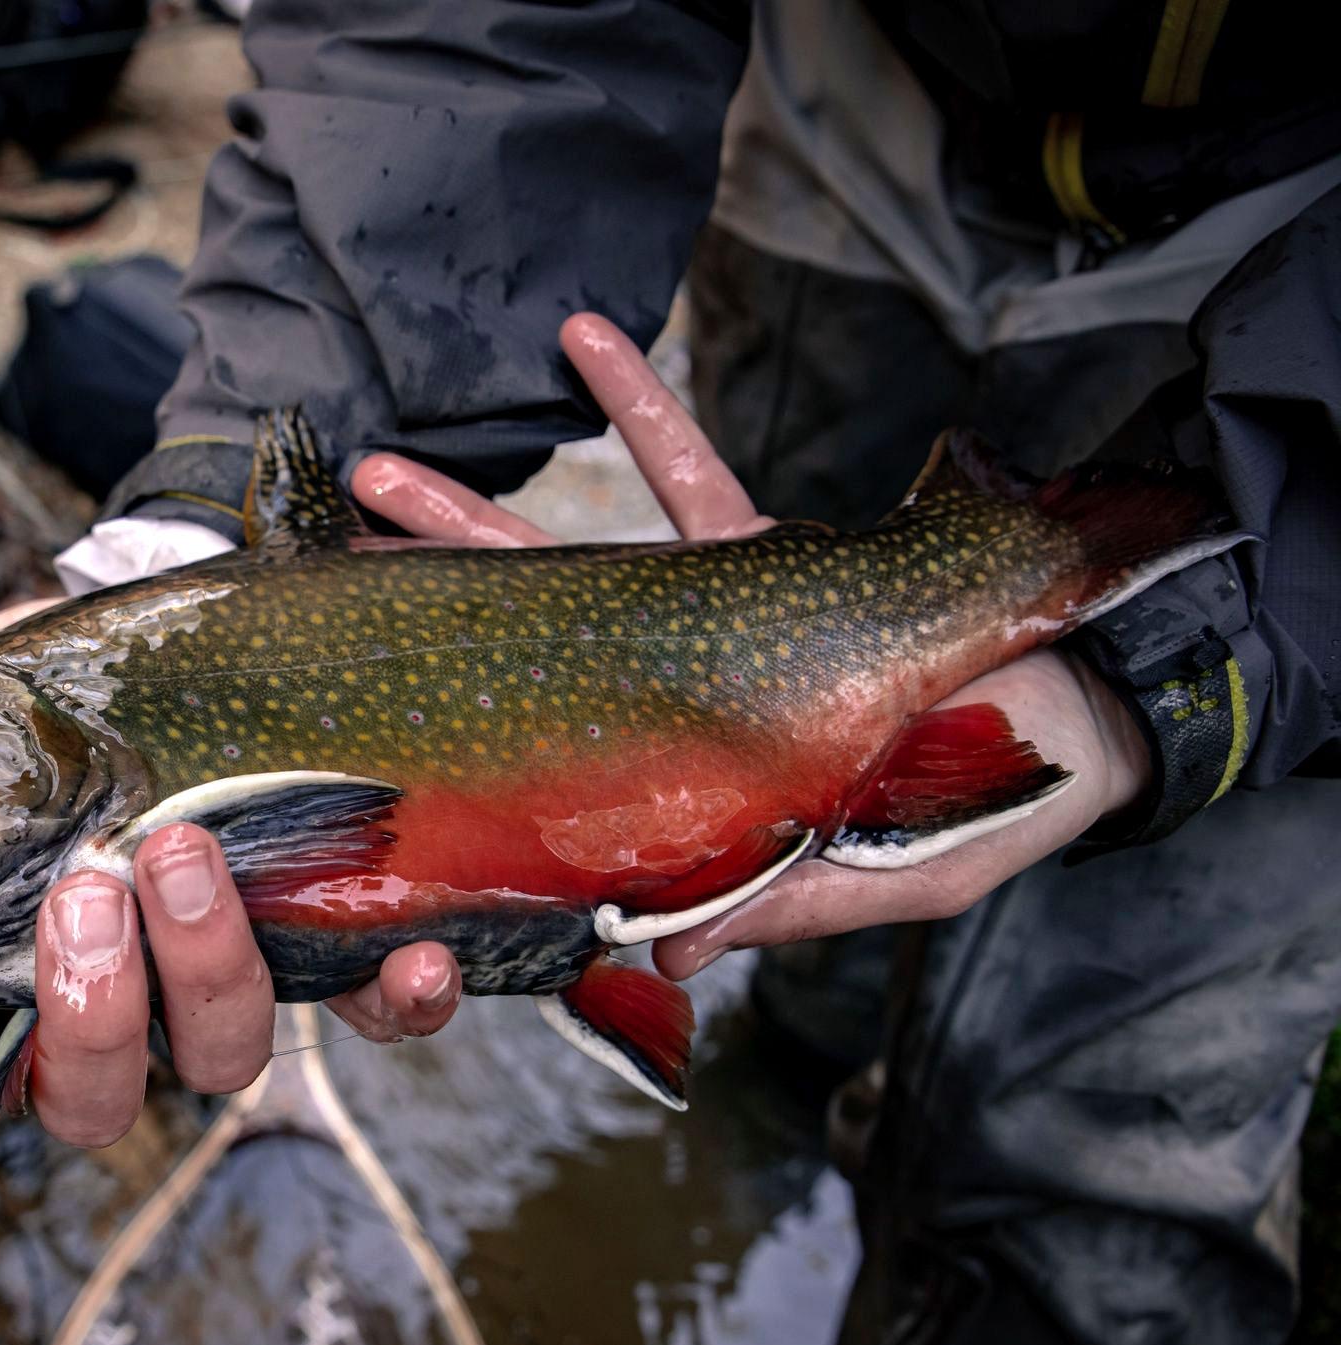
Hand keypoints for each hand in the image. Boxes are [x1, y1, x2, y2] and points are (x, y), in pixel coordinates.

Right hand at [0, 603, 465, 1153]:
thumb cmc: (110, 668)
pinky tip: (409, 952)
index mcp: (13, 940)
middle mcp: (125, 990)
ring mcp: (235, 983)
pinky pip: (377, 1022)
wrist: (256, 621)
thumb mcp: (7, 679)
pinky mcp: (350, 951)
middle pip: (83, 1092)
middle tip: (81, 892)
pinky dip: (396, 1001)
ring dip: (202, 975)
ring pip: (218, 1061)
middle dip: (81, 1011)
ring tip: (187, 855)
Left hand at [351, 312, 1150, 986]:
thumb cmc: (983, 814)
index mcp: (685, 789)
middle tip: (315, 595)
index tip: (365, 759)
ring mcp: (702, 626)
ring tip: (378, 470)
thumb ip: (779, 899)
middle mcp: (668, 709)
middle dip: (417, 637)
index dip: (464, 778)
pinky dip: (636, 408)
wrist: (1078, 718)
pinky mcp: (762, 552)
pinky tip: (581, 337)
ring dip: (474, 518)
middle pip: (516, 667)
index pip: (551, 787)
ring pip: (566, 567)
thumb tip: (665, 956)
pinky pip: (686, 468)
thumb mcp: (885, 880)